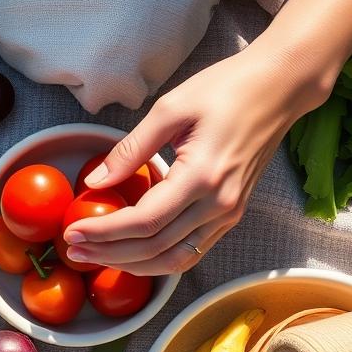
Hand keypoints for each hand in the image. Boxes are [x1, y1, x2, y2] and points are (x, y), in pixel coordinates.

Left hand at [62, 45, 327, 274]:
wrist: (279, 87)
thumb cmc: (227, 89)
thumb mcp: (170, 109)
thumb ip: (130, 150)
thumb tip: (96, 182)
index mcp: (202, 176)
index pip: (143, 221)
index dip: (103, 232)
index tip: (72, 231)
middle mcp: (218, 204)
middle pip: (154, 248)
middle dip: (108, 252)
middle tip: (73, 249)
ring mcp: (228, 213)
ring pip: (174, 259)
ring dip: (131, 264)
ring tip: (95, 255)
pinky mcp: (231, 214)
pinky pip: (190, 250)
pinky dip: (157, 259)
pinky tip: (130, 252)